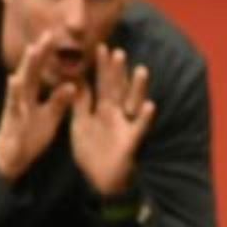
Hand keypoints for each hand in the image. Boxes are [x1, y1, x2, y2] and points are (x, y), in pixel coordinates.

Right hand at [0, 34, 75, 183]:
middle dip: (39, 52)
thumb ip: (60, 100)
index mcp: (32, 93)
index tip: (55, 35)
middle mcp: (22, 95)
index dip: (48, 53)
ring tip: (33, 49)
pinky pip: (14, 105)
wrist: (12, 158)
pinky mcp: (12, 119)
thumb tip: (74, 84)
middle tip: (47, 33)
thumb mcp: (50, 117)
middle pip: (32, 69)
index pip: (41, 69)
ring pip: (22, 82)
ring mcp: (16, 106)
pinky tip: (15, 80)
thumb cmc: (31, 135)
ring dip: (27, 66)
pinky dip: (14, 92)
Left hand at [71, 43, 155, 196]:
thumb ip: (80, 104)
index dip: (101, 67)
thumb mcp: (80, 124)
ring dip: (137, 88)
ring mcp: (124, 126)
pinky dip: (144, 118)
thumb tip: (77, 81)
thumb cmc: (91, 152)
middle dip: (117, 71)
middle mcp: (115, 114)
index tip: (99, 46)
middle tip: (118, 51)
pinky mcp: (130, 141)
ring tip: (141, 70)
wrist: (100, 180)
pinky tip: (149, 106)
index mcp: (101, 109)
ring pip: (131, 103)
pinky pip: (139, 128)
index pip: (101, 83)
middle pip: (116, 88)